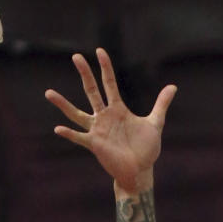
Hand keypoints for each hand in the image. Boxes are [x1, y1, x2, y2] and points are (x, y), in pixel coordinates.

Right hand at [45, 48, 176, 193]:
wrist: (141, 170)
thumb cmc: (146, 148)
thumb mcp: (155, 123)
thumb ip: (161, 104)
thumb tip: (173, 86)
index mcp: (118, 109)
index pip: (110, 84)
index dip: (106, 68)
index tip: (100, 51)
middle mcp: (105, 117)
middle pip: (92, 91)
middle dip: (85, 74)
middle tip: (76, 56)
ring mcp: (98, 130)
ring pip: (77, 114)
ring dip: (64, 104)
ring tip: (49, 93)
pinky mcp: (95, 144)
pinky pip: (79, 137)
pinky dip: (69, 134)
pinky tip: (58, 128)